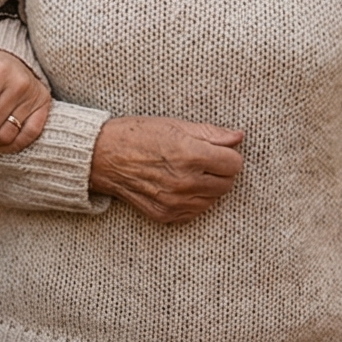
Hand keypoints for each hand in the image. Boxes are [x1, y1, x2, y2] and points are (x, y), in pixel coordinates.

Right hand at [85, 116, 243, 223]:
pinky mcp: (165, 216)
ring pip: (213, 200)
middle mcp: (184, 182)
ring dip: (207, 186)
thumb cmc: (138, 135)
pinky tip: (177, 185)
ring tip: (187, 172)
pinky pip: (195, 212)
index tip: (217, 150)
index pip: (234, 164)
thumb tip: (238, 137)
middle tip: (202, 160)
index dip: (228, 155)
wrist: (102, 157)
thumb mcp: (175, 125)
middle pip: (227, 184)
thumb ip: (211, 133)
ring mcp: (174, 203)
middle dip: (220, 171)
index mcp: (189, 155)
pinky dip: (192, 200)